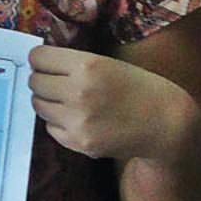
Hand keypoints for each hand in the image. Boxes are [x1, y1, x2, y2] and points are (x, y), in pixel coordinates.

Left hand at [28, 44, 189, 161]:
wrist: (165, 123)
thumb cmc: (138, 87)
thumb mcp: (107, 63)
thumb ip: (73, 62)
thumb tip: (36, 61)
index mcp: (87, 66)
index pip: (38, 58)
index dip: (41, 59)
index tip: (46, 62)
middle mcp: (78, 93)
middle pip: (34, 82)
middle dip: (43, 79)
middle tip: (56, 81)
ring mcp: (77, 121)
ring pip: (39, 105)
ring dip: (49, 101)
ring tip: (68, 100)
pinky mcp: (79, 143)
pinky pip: (51, 128)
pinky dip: (59, 123)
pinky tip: (79, 118)